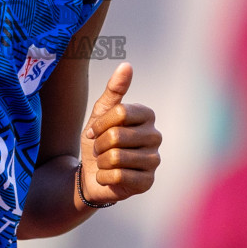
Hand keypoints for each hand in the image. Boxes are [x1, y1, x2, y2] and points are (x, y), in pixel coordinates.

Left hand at [80, 63, 161, 205]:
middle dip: (99, 144)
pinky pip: (118, 176)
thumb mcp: (100, 114)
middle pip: (116, 135)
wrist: (90, 174)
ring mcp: (154, 160)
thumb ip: (114, 90)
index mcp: (147, 115)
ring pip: (116, 157)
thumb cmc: (98, 140)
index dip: (100, 123)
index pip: (120, 112)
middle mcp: (155, 136)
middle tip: (100, 149)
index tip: (95, 130)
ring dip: (101, 161)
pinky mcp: (148, 182)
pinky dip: (104, 176)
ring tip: (104, 162)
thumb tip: (127, 65)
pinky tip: (108, 176)